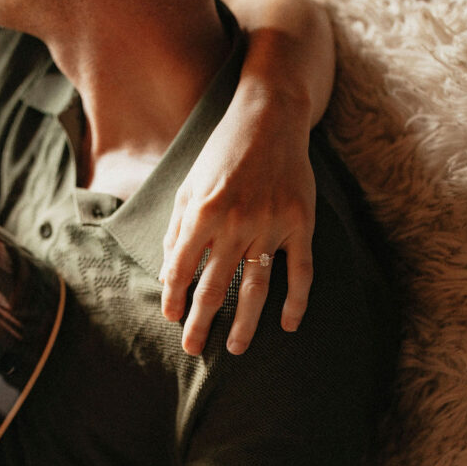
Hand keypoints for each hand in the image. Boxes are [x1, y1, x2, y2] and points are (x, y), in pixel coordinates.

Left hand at [160, 92, 315, 355]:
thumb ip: (177, 232)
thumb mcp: (188, 186)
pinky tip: (288, 326)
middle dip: (201, 322)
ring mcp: (271, 225)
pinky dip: (296, 300)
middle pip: (214, 287)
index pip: (181, 270)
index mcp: (202, 213)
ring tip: (236, 349)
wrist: (270, 116)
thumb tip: (166, 276)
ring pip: (255, 288)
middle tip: (193, 349)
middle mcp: (235, 223)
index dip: (173, 297)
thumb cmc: (222, 152)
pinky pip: (299, 271)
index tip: (172, 317)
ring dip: (244, 323)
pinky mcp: (300, 223)